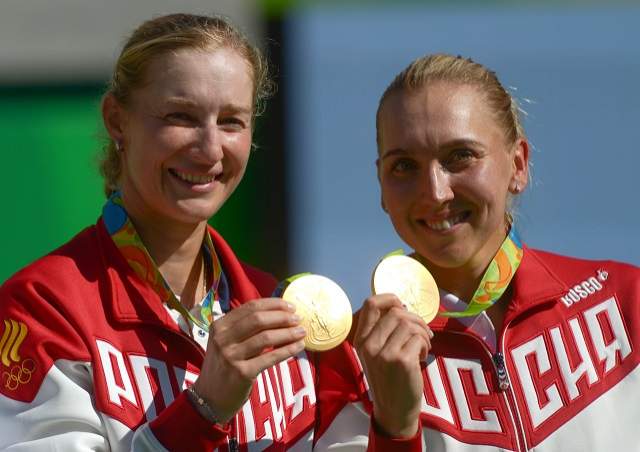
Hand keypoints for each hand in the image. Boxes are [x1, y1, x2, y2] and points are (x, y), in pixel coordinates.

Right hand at [193, 298, 304, 422]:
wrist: (209, 398)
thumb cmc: (224, 366)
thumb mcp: (226, 342)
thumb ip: (245, 328)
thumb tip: (279, 314)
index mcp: (219, 325)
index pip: (250, 307)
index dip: (273, 305)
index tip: (290, 306)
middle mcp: (222, 338)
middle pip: (258, 319)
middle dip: (282, 317)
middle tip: (298, 319)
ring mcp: (231, 356)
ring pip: (266, 337)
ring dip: (288, 333)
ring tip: (302, 332)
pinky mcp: (242, 373)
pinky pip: (270, 357)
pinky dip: (288, 350)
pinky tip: (298, 347)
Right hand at [354, 294, 432, 437]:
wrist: (393, 411)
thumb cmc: (389, 379)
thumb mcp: (376, 353)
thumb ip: (382, 330)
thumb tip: (401, 307)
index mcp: (360, 340)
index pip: (370, 304)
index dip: (389, 298)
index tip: (402, 306)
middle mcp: (369, 345)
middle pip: (396, 313)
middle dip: (415, 319)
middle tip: (422, 333)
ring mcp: (384, 354)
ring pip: (409, 324)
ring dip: (422, 332)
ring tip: (422, 346)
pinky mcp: (402, 361)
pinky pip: (419, 338)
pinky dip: (425, 344)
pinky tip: (422, 356)